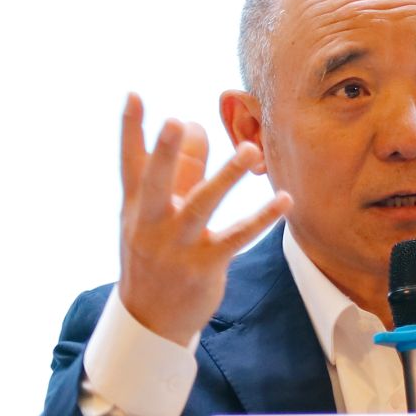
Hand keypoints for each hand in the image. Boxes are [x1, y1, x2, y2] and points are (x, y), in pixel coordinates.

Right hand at [116, 93, 289, 346]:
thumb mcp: (155, 215)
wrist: (150, 320)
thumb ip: (179, 172)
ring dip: (227, 177)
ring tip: (251, 150)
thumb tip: (196, 125)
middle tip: (179, 122)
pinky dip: (261, 218)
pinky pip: (236, 237)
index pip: (131, 163)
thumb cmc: (154, 256)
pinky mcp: (203, 265)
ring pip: (202, 205)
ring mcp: (176, 246)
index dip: (131, 129)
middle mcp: (152, 224)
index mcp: (136, 207)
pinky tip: (284, 199)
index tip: (135, 95)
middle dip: (167, 153)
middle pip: (156, 183)